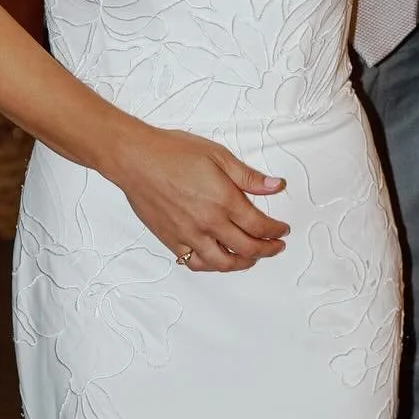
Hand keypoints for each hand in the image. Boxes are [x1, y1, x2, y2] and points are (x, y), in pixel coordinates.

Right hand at [109, 127, 289, 271]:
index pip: (259, 225)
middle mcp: (207, 222)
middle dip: (267, 250)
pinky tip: (219, 259)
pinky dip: (212, 265)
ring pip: (222, 263)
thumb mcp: (218, 156)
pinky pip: (195, 263)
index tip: (282, 229)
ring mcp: (188, 235)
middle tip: (276, 246)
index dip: (276, 230)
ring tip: (252, 257)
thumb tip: (276, 186)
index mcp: (223, 200)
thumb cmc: (172, 152)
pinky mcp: (171, 240)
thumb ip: (249, 176)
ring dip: (243, 263)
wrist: (135, 159)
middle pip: (246, 248)